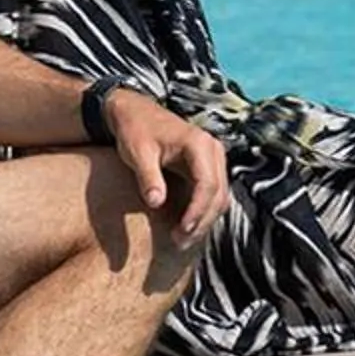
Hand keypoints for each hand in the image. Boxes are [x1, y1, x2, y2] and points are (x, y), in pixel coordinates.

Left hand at [103, 87, 230, 244]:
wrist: (134, 113)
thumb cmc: (135, 130)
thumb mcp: (138, 152)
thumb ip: (148, 177)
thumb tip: (157, 202)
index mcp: (198, 143)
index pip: (208, 184)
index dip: (197, 211)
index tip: (182, 230)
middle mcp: (212, 149)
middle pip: (219, 194)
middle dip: (202, 221)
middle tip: (180, 242)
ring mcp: (213, 158)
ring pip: (220, 196)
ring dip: (205, 220)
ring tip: (182, 240)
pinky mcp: (208, 166)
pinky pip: (213, 193)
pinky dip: (203, 211)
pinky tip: (186, 226)